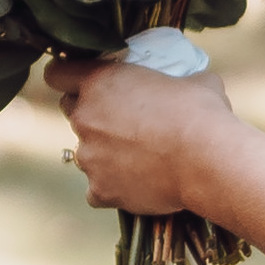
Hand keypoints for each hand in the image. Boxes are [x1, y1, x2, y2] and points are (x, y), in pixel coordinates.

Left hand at [47, 53, 236, 217]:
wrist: (207, 162)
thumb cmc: (202, 114)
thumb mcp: (195, 81)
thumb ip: (181, 77)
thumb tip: (194, 79)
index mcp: (99, 81)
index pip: (57, 74)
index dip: (68, 78)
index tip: (83, 83)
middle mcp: (84, 118)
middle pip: (72, 112)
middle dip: (91, 116)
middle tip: (122, 122)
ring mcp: (88, 157)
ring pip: (86, 154)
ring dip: (104, 154)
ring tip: (139, 159)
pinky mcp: (100, 190)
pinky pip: (97, 190)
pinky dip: (112, 188)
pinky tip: (137, 185)